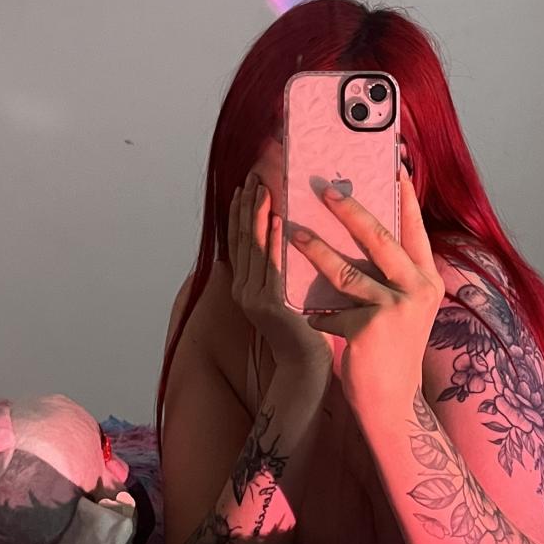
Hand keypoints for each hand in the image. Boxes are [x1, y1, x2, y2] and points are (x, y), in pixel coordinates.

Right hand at [228, 174, 333, 377]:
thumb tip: (284, 233)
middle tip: (252, 178)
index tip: (242, 187)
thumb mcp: (284, 292)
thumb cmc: (303, 327)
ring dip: (258, 215)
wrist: (305, 365)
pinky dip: (273, 239)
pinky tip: (279, 219)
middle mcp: (243, 289)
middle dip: (246, 206)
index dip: (238, 213)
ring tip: (262, 189)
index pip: (238, 240)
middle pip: (241, 238)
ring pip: (253, 247)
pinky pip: (271, 264)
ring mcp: (254, 297)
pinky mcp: (270, 304)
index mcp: (244, 285)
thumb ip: (277, 267)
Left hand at [291, 168, 444, 412]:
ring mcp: (395, 309)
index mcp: (427, 279)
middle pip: (380, 237)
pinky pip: (331, 308)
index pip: (414, 228)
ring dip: (315, 249)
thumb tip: (360, 228)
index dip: (404, 195)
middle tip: (323, 188)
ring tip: (291, 231)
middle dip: (349, 208)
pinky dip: (315, 310)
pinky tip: (304, 313)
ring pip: (346, 270)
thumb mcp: (403, 306)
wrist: (393, 405)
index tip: (393, 165)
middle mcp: (418, 289)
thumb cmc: (392, 350)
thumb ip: (391, 274)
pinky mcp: (369, 329)